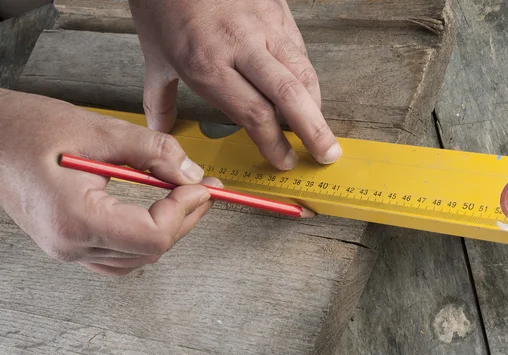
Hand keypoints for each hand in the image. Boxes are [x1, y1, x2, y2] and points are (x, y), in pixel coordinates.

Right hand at [0, 89, 220, 275]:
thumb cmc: (27, 129)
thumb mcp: (99, 130)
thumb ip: (152, 151)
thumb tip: (190, 173)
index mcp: (76, 219)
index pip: (152, 236)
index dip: (185, 210)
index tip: (201, 187)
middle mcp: (70, 244)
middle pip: (150, 249)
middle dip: (185, 218)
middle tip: (204, 189)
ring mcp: (67, 248)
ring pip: (137, 258)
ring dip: (167, 229)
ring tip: (184, 196)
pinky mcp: (68, 242)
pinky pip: (118, 254)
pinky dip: (143, 236)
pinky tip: (154, 210)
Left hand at [128, 0, 341, 170]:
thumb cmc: (163, 4)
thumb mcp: (155, 55)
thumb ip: (160, 97)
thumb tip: (160, 127)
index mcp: (208, 64)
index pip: (254, 114)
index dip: (274, 143)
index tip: (283, 161)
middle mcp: (240, 47)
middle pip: (288, 95)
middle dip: (313, 130)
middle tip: (327, 154)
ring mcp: (263, 25)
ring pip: (302, 70)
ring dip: (317, 105)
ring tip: (324, 129)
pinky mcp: (277, 9)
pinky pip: (299, 48)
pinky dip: (307, 76)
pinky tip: (308, 93)